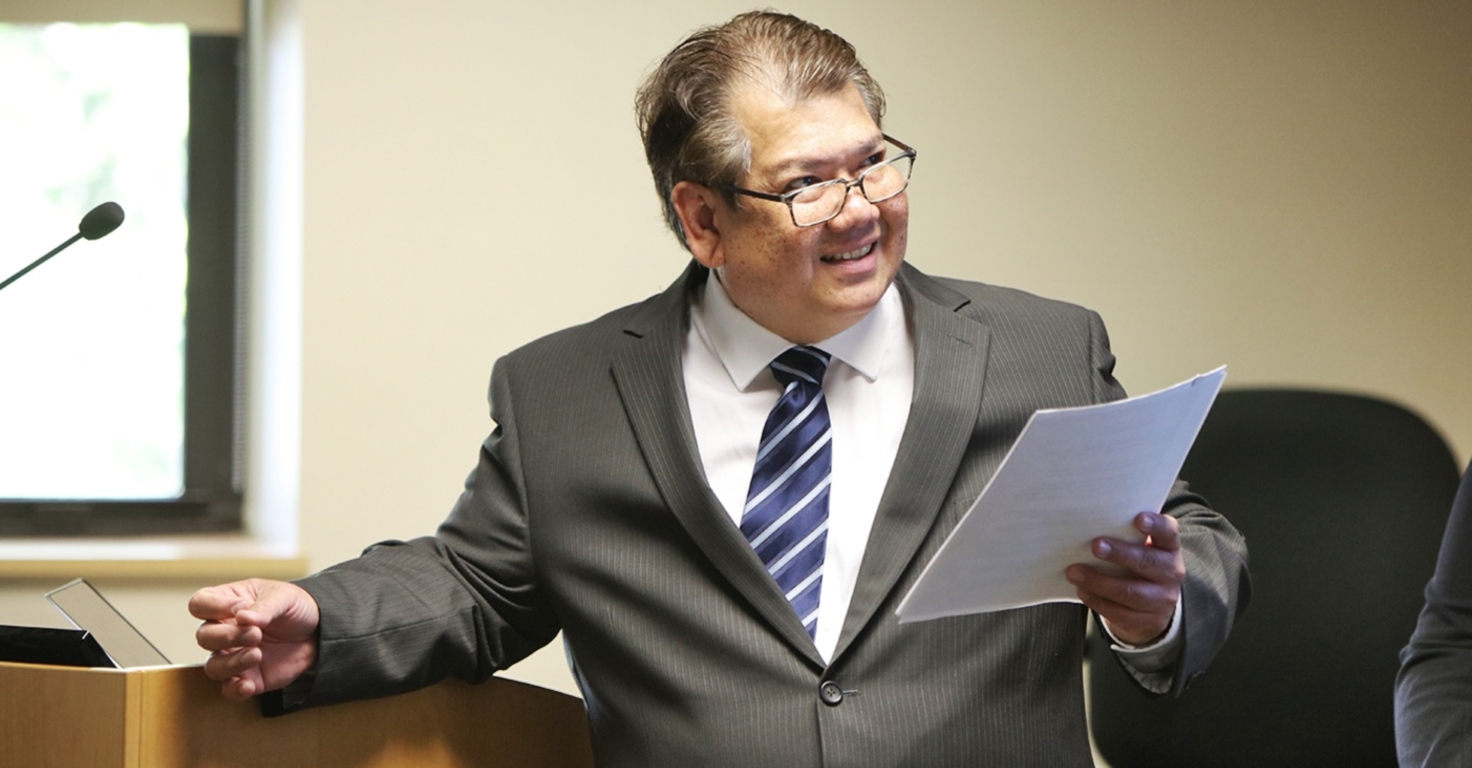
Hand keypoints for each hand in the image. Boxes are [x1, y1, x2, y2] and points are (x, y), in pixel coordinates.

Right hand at [189, 578, 320, 701]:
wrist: (318, 632)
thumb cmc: (295, 608)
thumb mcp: (284, 597)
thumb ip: (264, 607)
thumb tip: (243, 617)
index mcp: (227, 604)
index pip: (199, 604)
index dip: (213, 606)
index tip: (240, 606)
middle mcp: (224, 631)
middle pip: (204, 636)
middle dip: (226, 636)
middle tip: (255, 633)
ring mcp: (233, 656)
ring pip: (213, 665)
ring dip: (231, 662)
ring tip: (257, 654)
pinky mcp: (247, 677)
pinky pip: (229, 689)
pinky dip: (234, 690)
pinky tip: (248, 685)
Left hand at [1065, 511, 1184, 645]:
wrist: (1153, 605)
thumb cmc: (1137, 564)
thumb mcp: (1140, 547)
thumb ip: (1124, 535)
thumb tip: (1087, 524)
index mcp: (1169, 547)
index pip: (1169, 532)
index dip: (1156, 525)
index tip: (1138, 518)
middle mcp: (1171, 572)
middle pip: (1147, 562)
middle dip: (1120, 554)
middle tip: (1095, 546)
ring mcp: (1163, 599)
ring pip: (1130, 591)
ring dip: (1099, 581)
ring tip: (1074, 572)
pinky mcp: (1149, 620)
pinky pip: (1121, 612)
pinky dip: (1097, 600)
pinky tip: (1082, 590)